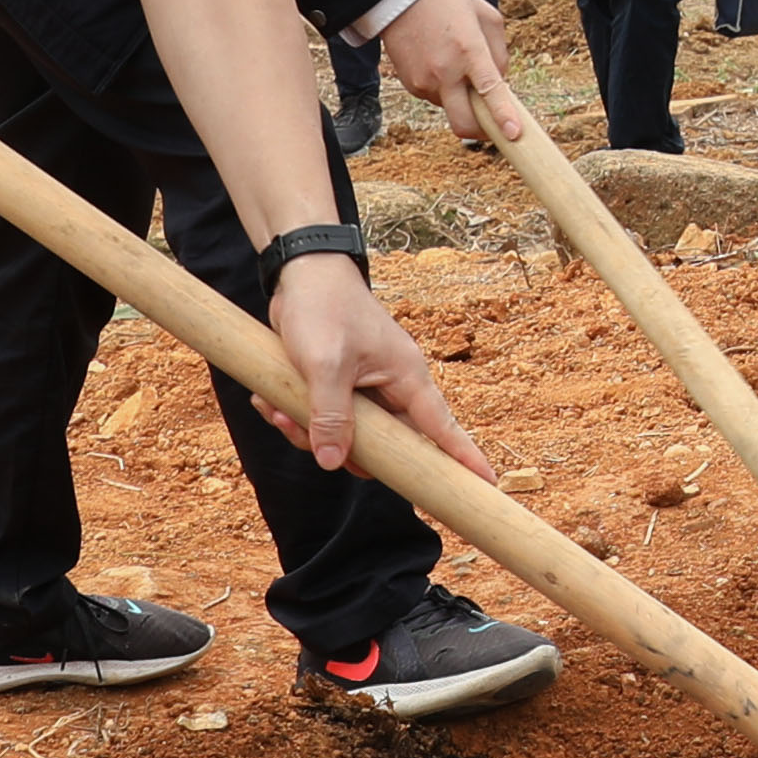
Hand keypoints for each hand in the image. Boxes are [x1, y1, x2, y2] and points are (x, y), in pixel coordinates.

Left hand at [261, 257, 481, 481]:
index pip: (443, 427)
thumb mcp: (325, 364)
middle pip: (383, 446)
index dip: (463, 457)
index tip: (487, 484)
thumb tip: (332, 463)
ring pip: (347, 438)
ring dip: (307, 432)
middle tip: (303, 434)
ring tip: (277, 409)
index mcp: (406, 378)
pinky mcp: (340, 387)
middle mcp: (392, 387)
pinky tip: (270, 401)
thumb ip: (331, 416)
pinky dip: (295, 417)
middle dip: (338, 449)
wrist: (302, 273)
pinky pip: (323, 422)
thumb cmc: (324, 307)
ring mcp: (365, 389)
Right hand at [372, 0, 514, 118]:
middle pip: (464, 123)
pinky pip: (437, 98)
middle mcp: (445, 72)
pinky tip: (442, 64)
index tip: (513, 134)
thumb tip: (501, 84)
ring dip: (463, 101)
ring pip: (452, 109)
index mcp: (469, 51)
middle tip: (494, 125)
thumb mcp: (487, 16)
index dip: (502, 116)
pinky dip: (446, 90)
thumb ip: (499, 53)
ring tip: (458, 66)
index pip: (490, 91)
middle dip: (482, 131)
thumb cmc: (449, 2)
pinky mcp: (411, 86)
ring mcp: (424, 82)